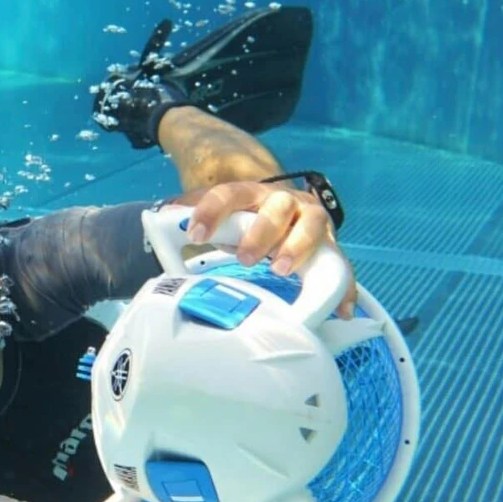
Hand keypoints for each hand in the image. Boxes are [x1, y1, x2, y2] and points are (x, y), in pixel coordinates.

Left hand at [174, 180, 357, 318]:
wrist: (278, 217)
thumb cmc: (241, 223)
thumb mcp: (218, 218)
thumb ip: (190, 219)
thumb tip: (158, 224)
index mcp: (251, 193)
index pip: (230, 193)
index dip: (212, 210)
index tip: (194, 232)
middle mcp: (285, 201)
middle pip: (277, 207)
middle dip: (261, 232)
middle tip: (245, 258)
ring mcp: (311, 220)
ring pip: (313, 225)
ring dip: (298, 246)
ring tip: (283, 269)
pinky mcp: (330, 246)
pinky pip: (340, 264)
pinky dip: (343, 286)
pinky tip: (341, 308)